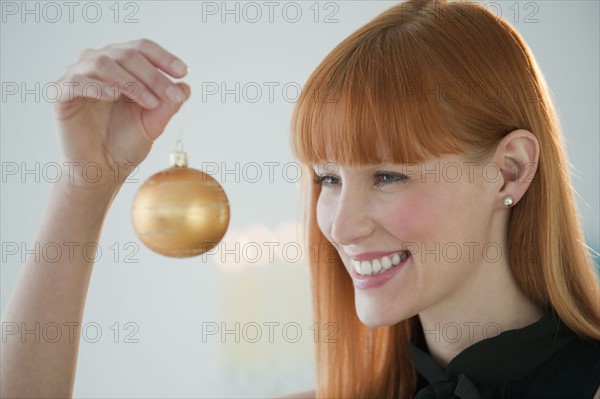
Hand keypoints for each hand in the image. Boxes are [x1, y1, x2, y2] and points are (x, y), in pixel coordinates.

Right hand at [52, 38, 190, 188]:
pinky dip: (97, 86)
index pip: (141, 48)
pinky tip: (115, 96)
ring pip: (103, 63)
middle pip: (126, 54)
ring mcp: (76, 77)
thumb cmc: (126, 145)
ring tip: (150, 102)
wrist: (102, 171)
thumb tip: (186, 86)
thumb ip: (168, 105)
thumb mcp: (153, 123)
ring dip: (131, 81)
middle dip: (153, 75)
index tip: (183, 72)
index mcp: (120, 66)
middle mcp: (97, 65)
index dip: (163, 57)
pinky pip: (77, 81)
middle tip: (172, 96)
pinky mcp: (60, 95)